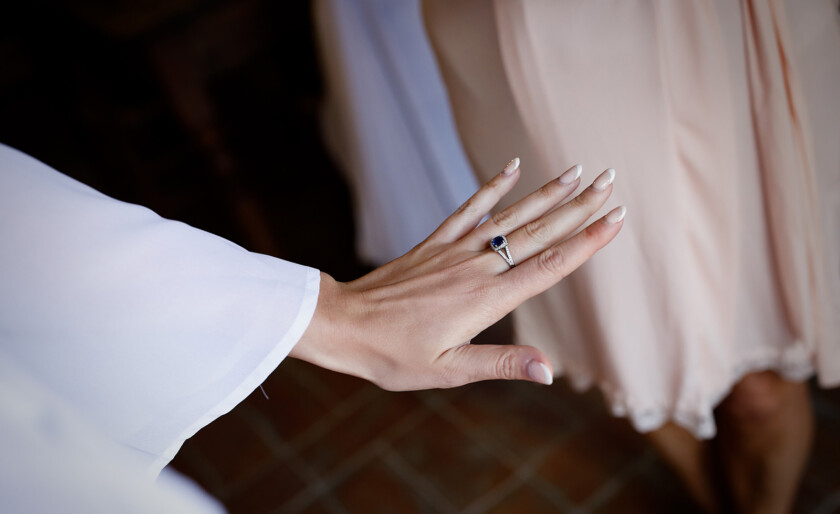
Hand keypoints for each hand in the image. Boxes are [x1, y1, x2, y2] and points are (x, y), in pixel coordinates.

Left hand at [290, 159, 624, 390]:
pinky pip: (469, 209)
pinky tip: (513, 168)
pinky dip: (493, 187)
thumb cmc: (392, 354)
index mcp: (486, 300)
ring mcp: (456, 250)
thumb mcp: (447, 371)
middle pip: (538, 232)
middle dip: (578, 207)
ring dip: (546, 193)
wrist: (343, 324)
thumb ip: (500, 364)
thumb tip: (549, 370)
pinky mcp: (436, 243)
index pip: (548, 265)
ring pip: (510, 215)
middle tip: (611, 181)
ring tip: (577, 170)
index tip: (615, 218)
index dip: (586, 241)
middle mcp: (477, 267)